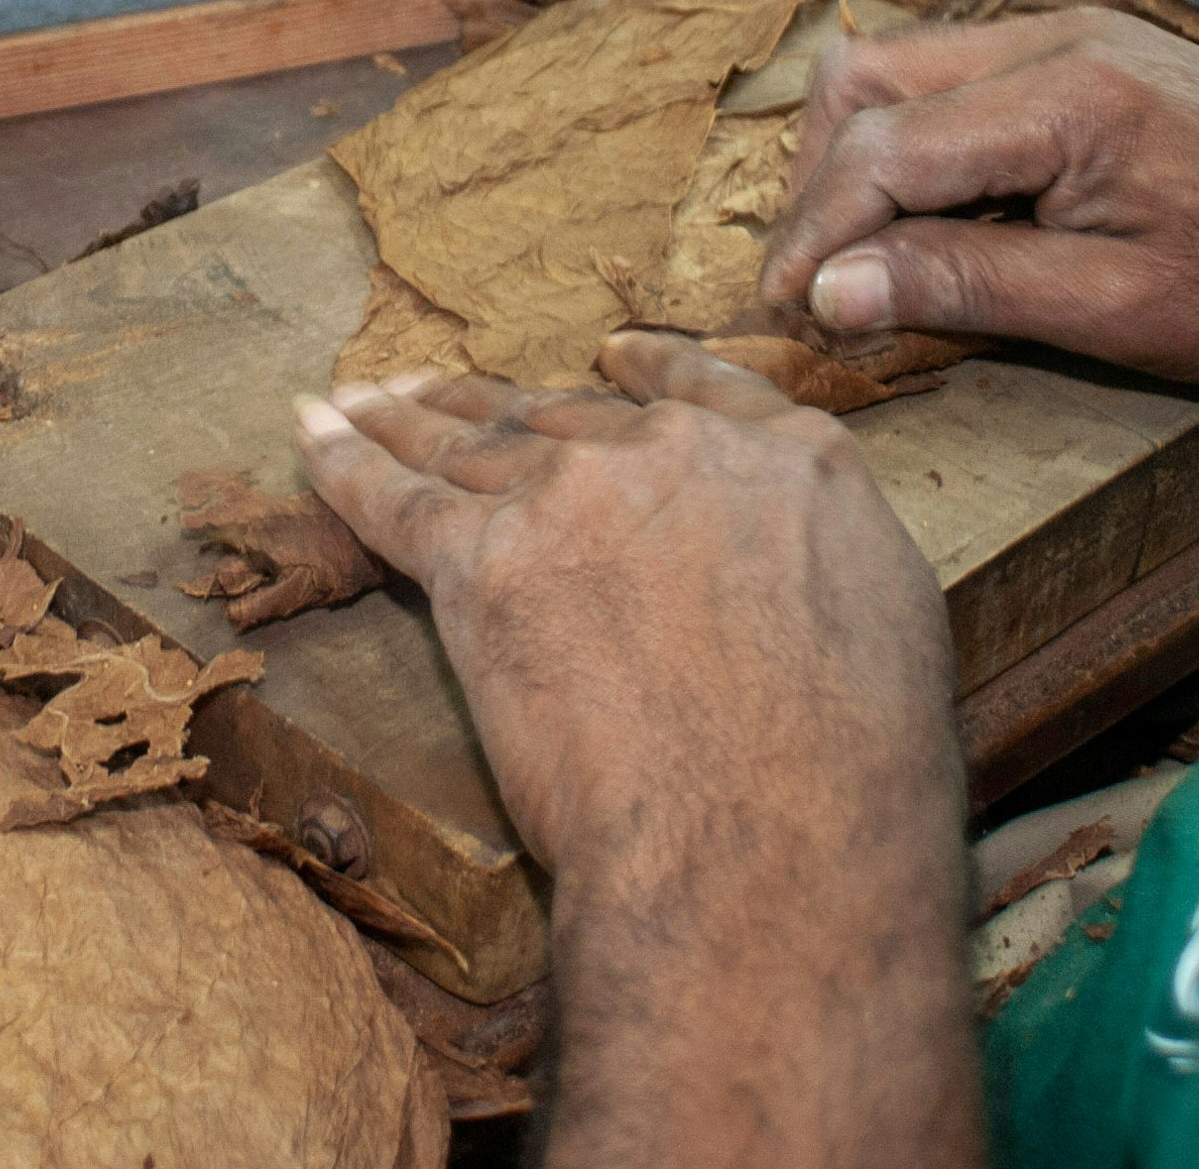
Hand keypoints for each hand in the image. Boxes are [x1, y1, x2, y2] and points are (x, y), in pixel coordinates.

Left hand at [299, 337, 979, 1168]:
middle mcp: (675, 455)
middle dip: (500, 408)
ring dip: (408, 418)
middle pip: (565, 421)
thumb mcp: (888, 627)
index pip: (702, 394)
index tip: (610, 360)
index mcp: (792, 462)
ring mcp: (572, 498)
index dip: (646, 376)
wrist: (765, 839)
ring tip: (362, 398)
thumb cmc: (851, 776)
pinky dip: (340, 461)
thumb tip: (788, 584)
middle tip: (443, 393)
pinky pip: (392, 497)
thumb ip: (820, 567)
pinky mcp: (479, 561)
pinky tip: (309, 432)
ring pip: (471, 444)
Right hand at [754, 9, 1198, 383]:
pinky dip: (924, 147)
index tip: (787, 316)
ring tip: (870, 262)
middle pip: (867, 81)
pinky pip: (962, 80)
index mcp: (1065, 96)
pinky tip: (945, 225)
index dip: (816, 236)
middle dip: (822, 185)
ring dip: (866, 161)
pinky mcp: (1094, 55)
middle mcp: (1056, 38)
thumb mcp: (1116, 310)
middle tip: (819, 287)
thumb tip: (831, 291)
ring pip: (905, 71)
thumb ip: (965, 287)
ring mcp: (1075, 35)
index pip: (880, 149)